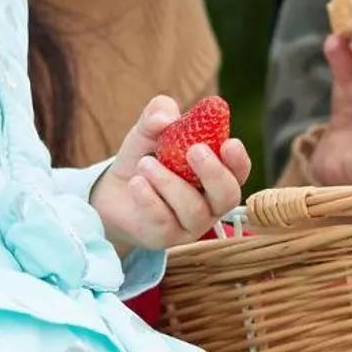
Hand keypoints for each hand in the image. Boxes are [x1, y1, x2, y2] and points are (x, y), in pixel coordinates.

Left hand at [91, 96, 250, 252]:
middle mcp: (211, 202)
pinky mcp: (166, 238)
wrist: (113, 191)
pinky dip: (150, 200)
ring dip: (170, 183)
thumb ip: (158, 114)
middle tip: (194, 151)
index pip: (238, 171)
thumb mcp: (149, 130)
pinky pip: (165, 222)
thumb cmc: (144, 157)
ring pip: (194, 210)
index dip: (238, 160)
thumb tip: (164, 119)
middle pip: (228, 196)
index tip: (228, 143)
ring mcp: (190, 224)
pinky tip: (136, 183)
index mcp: (216, 173)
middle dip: (214, 173)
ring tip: (145, 163)